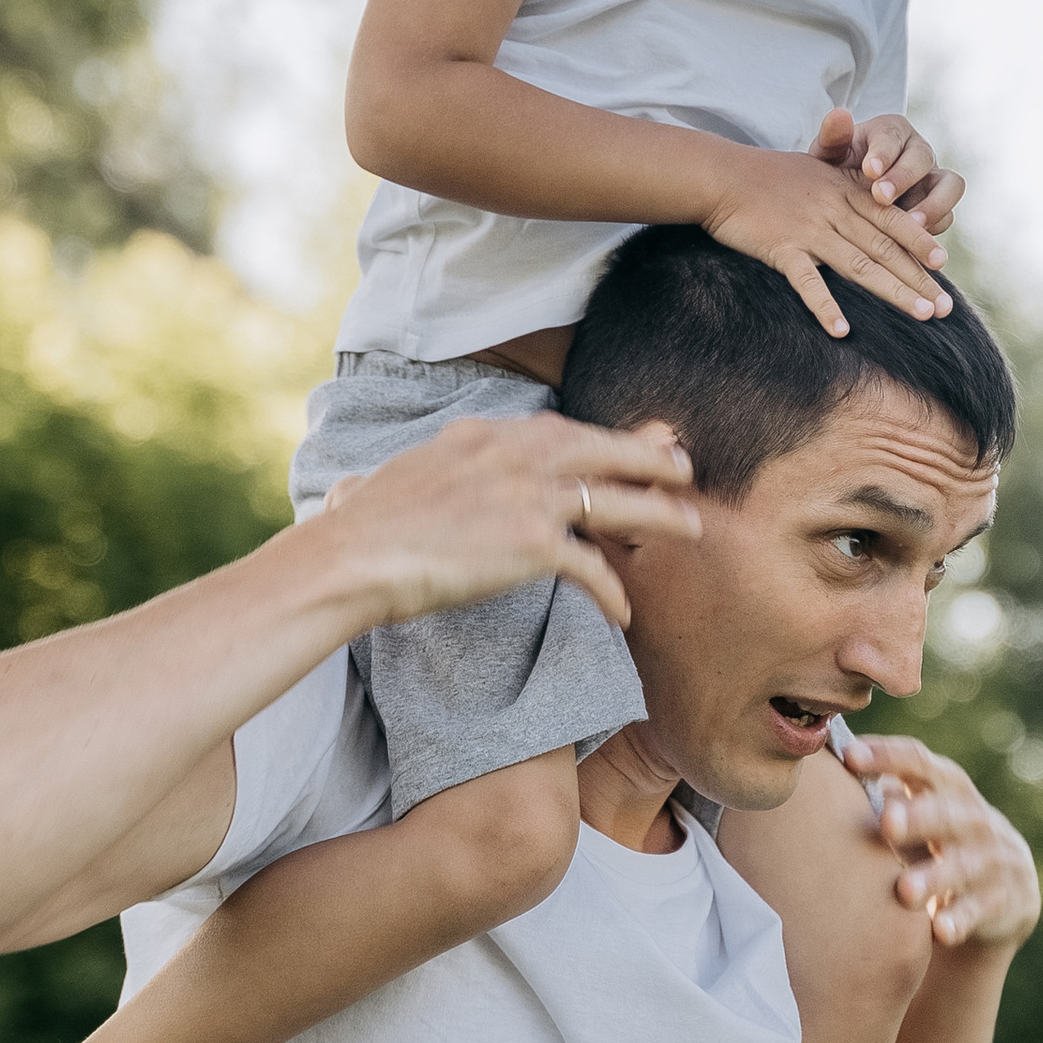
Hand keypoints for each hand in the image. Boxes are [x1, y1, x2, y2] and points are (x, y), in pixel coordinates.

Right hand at [316, 414, 698, 633]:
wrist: (353, 556)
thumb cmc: (357, 530)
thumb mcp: (385, 481)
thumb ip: (400, 479)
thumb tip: (351, 487)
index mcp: (480, 435)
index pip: (555, 430)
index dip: (595, 440)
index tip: (621, 446)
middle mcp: (512, 454)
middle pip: (600, 448)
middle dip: (648, 457)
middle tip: (685, 466)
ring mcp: (528, 495)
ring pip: (616, 500)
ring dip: (660, 514)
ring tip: (691, 526)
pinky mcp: (533, 542)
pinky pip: (592, 566)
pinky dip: (612, 591)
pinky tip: (623, 612)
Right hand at [700, 130, 952, 338]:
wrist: (720, 175)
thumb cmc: (767, 176)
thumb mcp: (815, 171)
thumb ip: (846, 187)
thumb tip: (872, 208)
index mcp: (845, 190)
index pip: (891, 218)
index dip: (919, 241)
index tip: (943, 262)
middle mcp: (834, 209)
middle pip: (886, 248)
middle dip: (919, 278)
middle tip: (947, 307)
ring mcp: (809, 229)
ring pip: (861, 265)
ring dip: (894, 291)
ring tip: (923, 315)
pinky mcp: (781, 248)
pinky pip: (807, 282)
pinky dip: (825, 306)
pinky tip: (842, 330)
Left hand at [820, 107, 966, 237]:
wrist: (845, 198)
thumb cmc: (837, 172)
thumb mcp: (828, 156)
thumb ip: (832, 137)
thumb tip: (838, 114)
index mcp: (891, 132)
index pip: (892, 136)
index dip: (883, 153)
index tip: (869, 170)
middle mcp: (917, 151)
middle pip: (923, 157)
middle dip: (904, 177)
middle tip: (881, 197)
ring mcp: (933, 180)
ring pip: (950, 186)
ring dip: (934, 204)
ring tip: (911, 224)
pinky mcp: (939, 207)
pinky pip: (947, 216)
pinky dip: (934, 228)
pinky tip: (914, 243)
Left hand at [838, 733, 1039, 951]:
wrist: (1003, 894)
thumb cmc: (936, 847)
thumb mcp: (917, 818)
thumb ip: (882, 798)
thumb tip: (820, 776)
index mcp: (949, 789)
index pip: (921, 764)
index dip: (888, 757)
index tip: (849, 757)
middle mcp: (976, 819)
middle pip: (949, 812)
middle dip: (919, 816)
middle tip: (886, 822)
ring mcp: (995, 860)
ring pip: (966, 865)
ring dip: (935, 877)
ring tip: (904, 891)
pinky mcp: (1007, 901)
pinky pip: (982, 910)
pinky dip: (961, 920)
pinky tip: (940, 931)